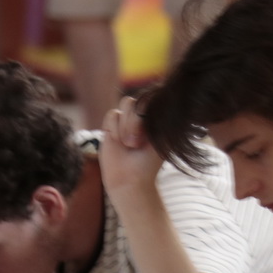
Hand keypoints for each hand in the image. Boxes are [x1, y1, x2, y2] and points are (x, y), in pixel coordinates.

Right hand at [99, 96, 164, 211]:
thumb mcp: (161, 136)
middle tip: (136, 144)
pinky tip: (118, 143)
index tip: (149, 136)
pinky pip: (112, 114)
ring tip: (129, 144)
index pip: (156, 98)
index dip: (149, 115)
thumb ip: (159, 115)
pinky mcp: (112, 125)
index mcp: (159, 116)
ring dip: (127, 125)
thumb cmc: (149, 162)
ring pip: (126, 103)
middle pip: (140, 99)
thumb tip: (159, 94)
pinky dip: (115, 129)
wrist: (130, 179)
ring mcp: (127, 119)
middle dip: (137, 121)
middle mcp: (144, 115)